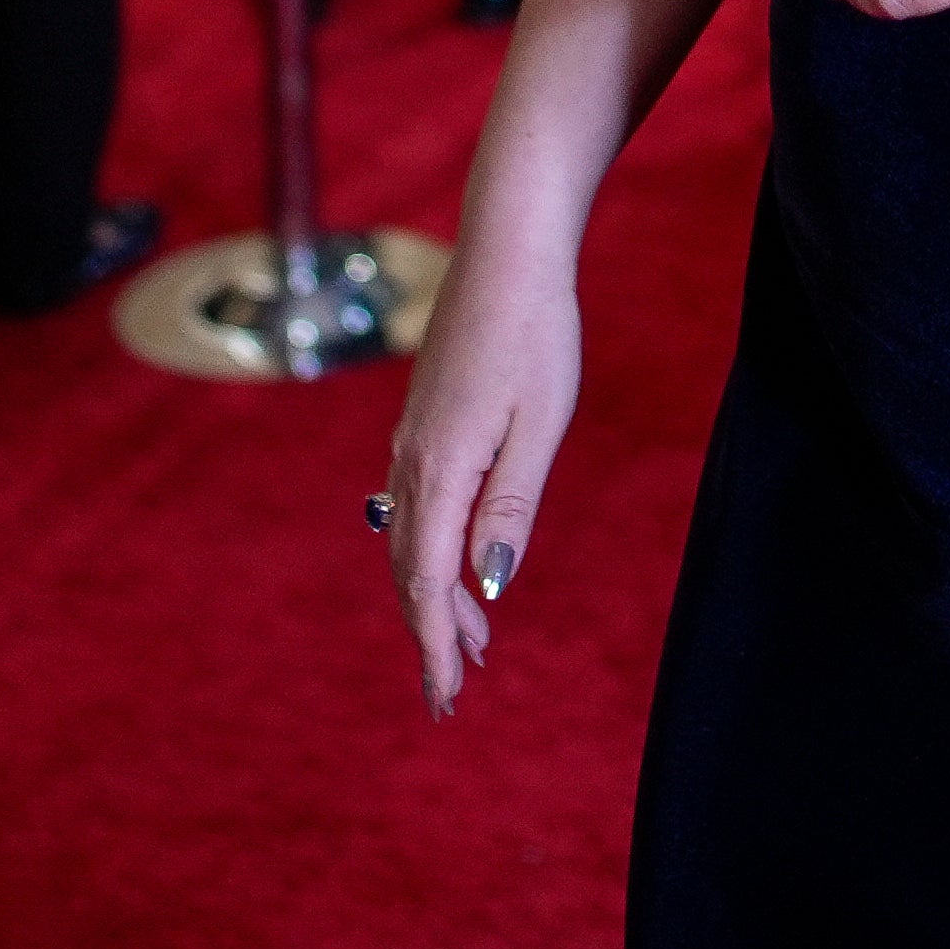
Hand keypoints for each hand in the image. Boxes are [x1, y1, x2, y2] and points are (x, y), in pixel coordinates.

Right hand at [383, 235, 579, 719]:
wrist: (507, 252)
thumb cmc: (535, 333)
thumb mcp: (539, 425)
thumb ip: (510, 506)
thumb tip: (487, 583)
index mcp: (439, 470)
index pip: (426, 581)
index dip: (435, 642)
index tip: (447, 696)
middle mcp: (412, 462)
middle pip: (410, 570)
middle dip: (430, 634)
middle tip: (452, 693)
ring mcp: (412, 442)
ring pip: (411, 540)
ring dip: (433, 597)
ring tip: (471, 643)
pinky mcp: (424, 424)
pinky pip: (417, 507)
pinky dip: (433, 551)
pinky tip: (457, 563)